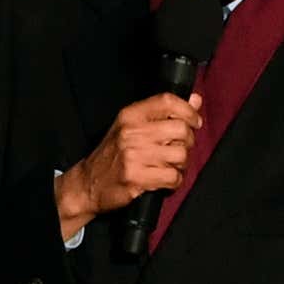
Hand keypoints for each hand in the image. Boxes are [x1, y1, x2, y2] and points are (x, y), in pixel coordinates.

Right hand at [55, 93, 201, 239]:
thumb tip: (195, 100)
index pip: (167, 101)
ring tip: (170, 166)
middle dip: (187, 142)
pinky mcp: (137, 178)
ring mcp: (134, 155)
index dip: (188, 111)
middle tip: (179, 149)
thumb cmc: (112, 155)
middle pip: (180, 129)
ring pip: (180, 155)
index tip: (194, 122)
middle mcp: (131, 132)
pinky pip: (173, 177)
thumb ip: (163, 114)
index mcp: (130, 116)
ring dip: (181, 164)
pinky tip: (165, 180)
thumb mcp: (132, 128)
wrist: (88, 184)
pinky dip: (174, 181)